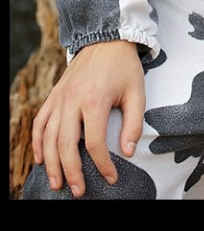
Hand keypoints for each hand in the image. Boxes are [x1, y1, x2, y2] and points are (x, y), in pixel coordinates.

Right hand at [31, 40, 145, 197]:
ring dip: (51, 164)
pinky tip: (40, 159)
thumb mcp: (137, 92)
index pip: (94, 143)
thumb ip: (134, 123)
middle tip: (79, 191)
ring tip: (57, 184)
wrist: (106, 39)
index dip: (102, 165)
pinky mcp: (54, 96)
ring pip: (49, 138)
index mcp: (95, 101)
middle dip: (72, 172)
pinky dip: (37, 142)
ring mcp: (60, 98)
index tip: (111, 178)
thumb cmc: (124, 67)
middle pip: (66, 145)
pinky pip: (40, 122)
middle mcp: (72, 101)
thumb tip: (128, 152)